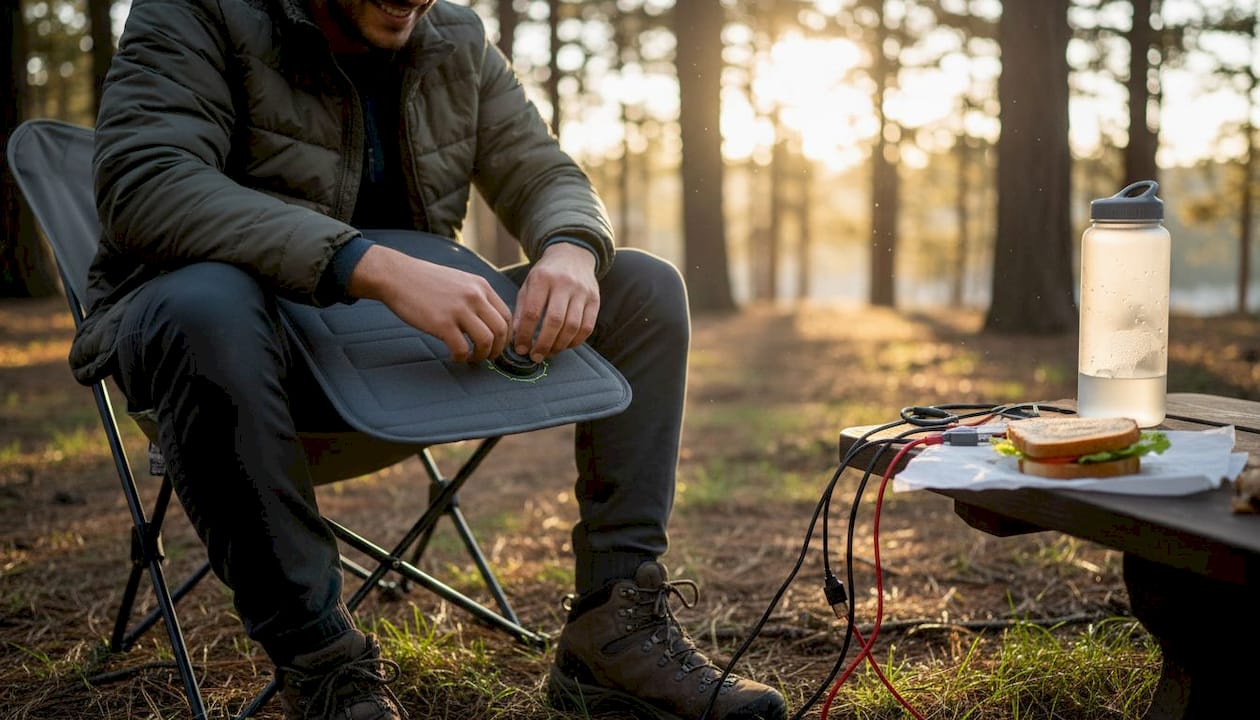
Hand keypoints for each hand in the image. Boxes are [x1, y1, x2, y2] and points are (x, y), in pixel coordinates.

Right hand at [347, 244, 511, 363]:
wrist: (397, 275)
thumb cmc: (425, 281)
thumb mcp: (460, 281)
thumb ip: (476, 297)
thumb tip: (487, 322)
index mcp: (481, 286)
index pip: (506, 316)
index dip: (505, 336)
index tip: (496, 345)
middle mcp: (474, 296)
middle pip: (501, 330)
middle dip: (497, 349)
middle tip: (486, 357)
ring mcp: (459, 309)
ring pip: (486, 341)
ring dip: (480, 355)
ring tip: (470, 358)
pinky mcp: (442, 323)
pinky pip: (461, 348)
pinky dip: (460, 357)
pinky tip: (453, 356)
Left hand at [513, 242, 598, 361]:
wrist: (573, 256)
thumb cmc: (546, 275)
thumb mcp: (529, 285)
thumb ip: (522, 310)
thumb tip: (517, 337)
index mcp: (542, 278)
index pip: (533, 312)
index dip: (526, 334)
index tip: (520, 348)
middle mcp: (564, 283)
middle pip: (555, 321)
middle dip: (544, 344)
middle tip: (535, 357)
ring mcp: (582, 291)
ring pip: (573, 326)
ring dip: (560, 345)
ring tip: (549, 353)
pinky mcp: (595, 300)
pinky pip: (587, 327)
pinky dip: (576, 341)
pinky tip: (564, 345)